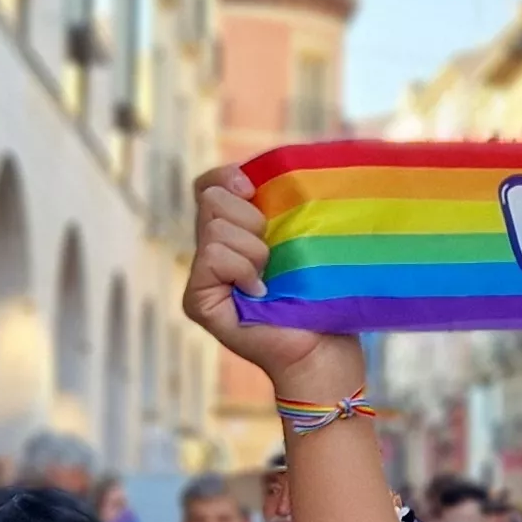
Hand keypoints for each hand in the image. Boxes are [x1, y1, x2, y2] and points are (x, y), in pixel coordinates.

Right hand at [186, 165, 362, 398]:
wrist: (324, 348)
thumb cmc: (322, 295)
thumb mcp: (303, 238)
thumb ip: (281, 206)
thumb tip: (263, 173)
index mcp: (233, 232)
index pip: (210, 184)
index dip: (230, 177)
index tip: (256, 190)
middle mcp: (209, 252)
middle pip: (211, 199)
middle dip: (251, 219)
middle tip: (274, 255)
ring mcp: (200, 278)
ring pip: (214, 227)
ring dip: (254, 249)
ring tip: (271, 279)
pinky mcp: (197, 301)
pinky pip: (213, 256)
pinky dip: (243, 268)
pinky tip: (259, 292)